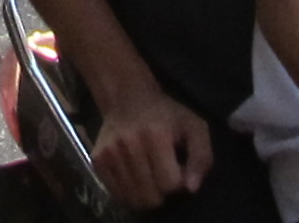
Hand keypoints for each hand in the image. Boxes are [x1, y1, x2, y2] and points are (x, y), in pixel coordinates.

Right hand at [83, 80, 215, 210]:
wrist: (127, 97)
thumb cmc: (166, 115)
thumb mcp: (194, 128)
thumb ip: (202, 158)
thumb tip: (191, 188)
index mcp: (156, 135)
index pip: (170, 184)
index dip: (179, 181)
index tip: (178, 168)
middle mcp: (128, 145)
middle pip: (151, 197)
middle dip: (162, 191)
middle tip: (163, 173)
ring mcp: (109, 154)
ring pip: (133, 199)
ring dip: (146, 193)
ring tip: (149, 174)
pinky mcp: (97, 161)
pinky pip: (117, 195)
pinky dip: (129, 192)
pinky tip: (135, 176)